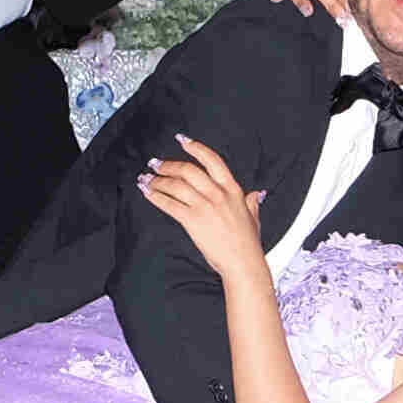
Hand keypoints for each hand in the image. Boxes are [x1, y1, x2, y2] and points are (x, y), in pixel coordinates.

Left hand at [139, 137, 273, 281]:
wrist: (243, 262)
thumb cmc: (248, 243)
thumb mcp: (254, 217)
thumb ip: (252, 202)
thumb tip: (255, 194)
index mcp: (232, 190)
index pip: (212, 160)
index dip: (195, 147)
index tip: (182, 140)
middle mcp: (217, 194)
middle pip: (188, 170)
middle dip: (168, 165)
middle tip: (156, 164)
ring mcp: (205, 206)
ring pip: (175, 185)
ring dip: (158, 180)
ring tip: (147, 179)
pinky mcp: (193, 220)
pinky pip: (169, 204)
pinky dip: (156, 196)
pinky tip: (148, 193)